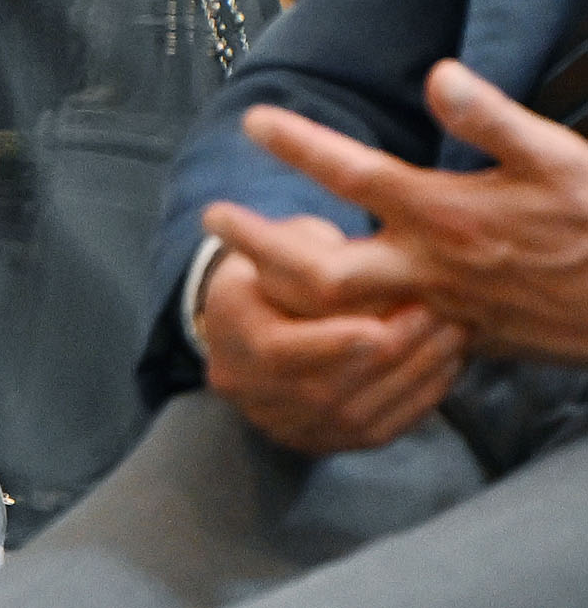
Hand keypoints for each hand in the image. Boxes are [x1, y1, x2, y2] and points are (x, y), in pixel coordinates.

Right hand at [196, 233, 468, 455]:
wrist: (245, 327)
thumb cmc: (268, 272)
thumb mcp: (273, 247)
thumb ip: (309, 253)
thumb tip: (361, 260)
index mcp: (232, 334)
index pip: (279, 351)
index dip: (330, 344)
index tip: (379, 326)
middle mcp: (251, 389)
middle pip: (327, 387)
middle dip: (391, 353)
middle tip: (439, 316)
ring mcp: (288, 422)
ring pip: (360, 413)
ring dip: (416, 375)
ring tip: (455, 335)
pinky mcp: (323, 440)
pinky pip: (378, 430)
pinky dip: (419, 399)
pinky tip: (446, 365)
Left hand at [210, 61, 587, 361]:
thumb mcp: (561, 159)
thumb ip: (494, 119)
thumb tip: (438, 75)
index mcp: (449, 216)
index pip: (354, 177)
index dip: (300, 145)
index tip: (253, 120)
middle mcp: (435, 269)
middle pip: (322, 272)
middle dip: (260, 248)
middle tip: (211, 219)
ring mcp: (447, 310)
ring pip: (346, 315)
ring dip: (290, 290)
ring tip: (245, 263)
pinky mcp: (466, 338)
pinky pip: (386, 339)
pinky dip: (343, 327)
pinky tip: (317, 310)